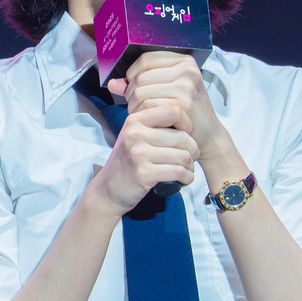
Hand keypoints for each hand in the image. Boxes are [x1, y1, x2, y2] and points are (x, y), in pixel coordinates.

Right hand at [85, 100, 199, 215]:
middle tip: (190, 158)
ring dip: (190, 166)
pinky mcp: (143, 174)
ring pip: (184, 156)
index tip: (188, 135)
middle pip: (183, 136)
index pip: (173, 111)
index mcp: (135, 120)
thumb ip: (155, 124)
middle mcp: (135, 134)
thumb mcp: (135, 136)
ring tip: (186, 170)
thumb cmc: (128, 162)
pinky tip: (182, 180)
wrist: (108, 189)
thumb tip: (187, 118)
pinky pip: (178, 172)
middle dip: (193, 150)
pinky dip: (186, 178)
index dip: (188, 124)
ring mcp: (138, 154)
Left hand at [109, 52, 235, 169]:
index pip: (145, 59)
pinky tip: (148, 121)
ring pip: (141, 91)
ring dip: (135, 106)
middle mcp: (187, 69)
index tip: (133, 89)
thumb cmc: (185, 112)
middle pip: (141, 76)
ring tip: (142, 114)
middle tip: (136, 106)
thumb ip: (139, 84)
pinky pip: (149, 105)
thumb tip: (112, 83)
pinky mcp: (183, 103)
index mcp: (184, 61)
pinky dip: (142, 115)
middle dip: (131, 93)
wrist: (208, 135)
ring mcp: (186, 86)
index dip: (132, 74)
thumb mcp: (166, 92)